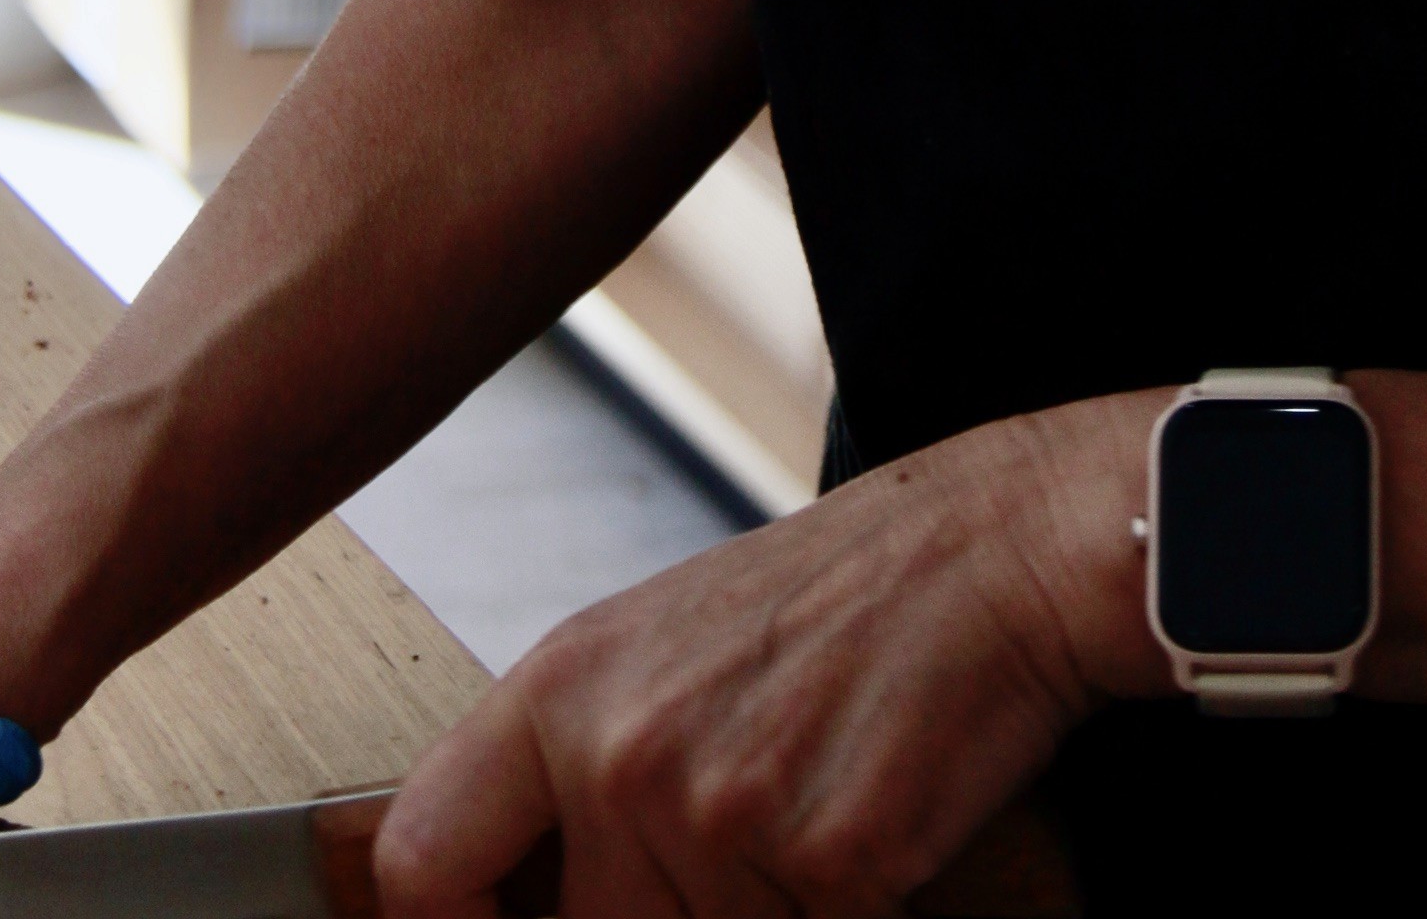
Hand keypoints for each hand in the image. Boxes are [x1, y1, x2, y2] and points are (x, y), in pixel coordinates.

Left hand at [375, 394, 1160, 916]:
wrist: (1001, 545)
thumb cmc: (849, 592)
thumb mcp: (672, 647)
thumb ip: (585, 766)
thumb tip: (530, 901)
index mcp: (566, 686)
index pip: (424, 862)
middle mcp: (624, 751)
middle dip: (678, 913)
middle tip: (751, 830)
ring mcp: (722, 810)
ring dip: (777, 911)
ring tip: (822, 807)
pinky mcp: (829, 859)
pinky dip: (852, 915)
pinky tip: (877, 827)